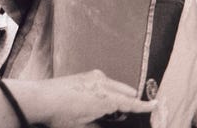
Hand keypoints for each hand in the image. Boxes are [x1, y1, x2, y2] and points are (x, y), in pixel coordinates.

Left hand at [38, 70, 156, 127]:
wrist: (40, 98)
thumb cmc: (61, 116)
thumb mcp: (84, 127)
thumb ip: (102, 125)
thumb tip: (112, 122)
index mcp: (105, 97)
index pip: (130, 103)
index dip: (144, 106)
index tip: (156, 104)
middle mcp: (103, 82)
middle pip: (126, 92)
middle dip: (130, 103)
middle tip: (126, 118)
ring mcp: (95, 76)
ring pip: (116, 86)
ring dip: (119, 98)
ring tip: (111, 114)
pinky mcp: (87, 75)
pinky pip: (106, 82)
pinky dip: (110, 92)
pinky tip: (100, 103)